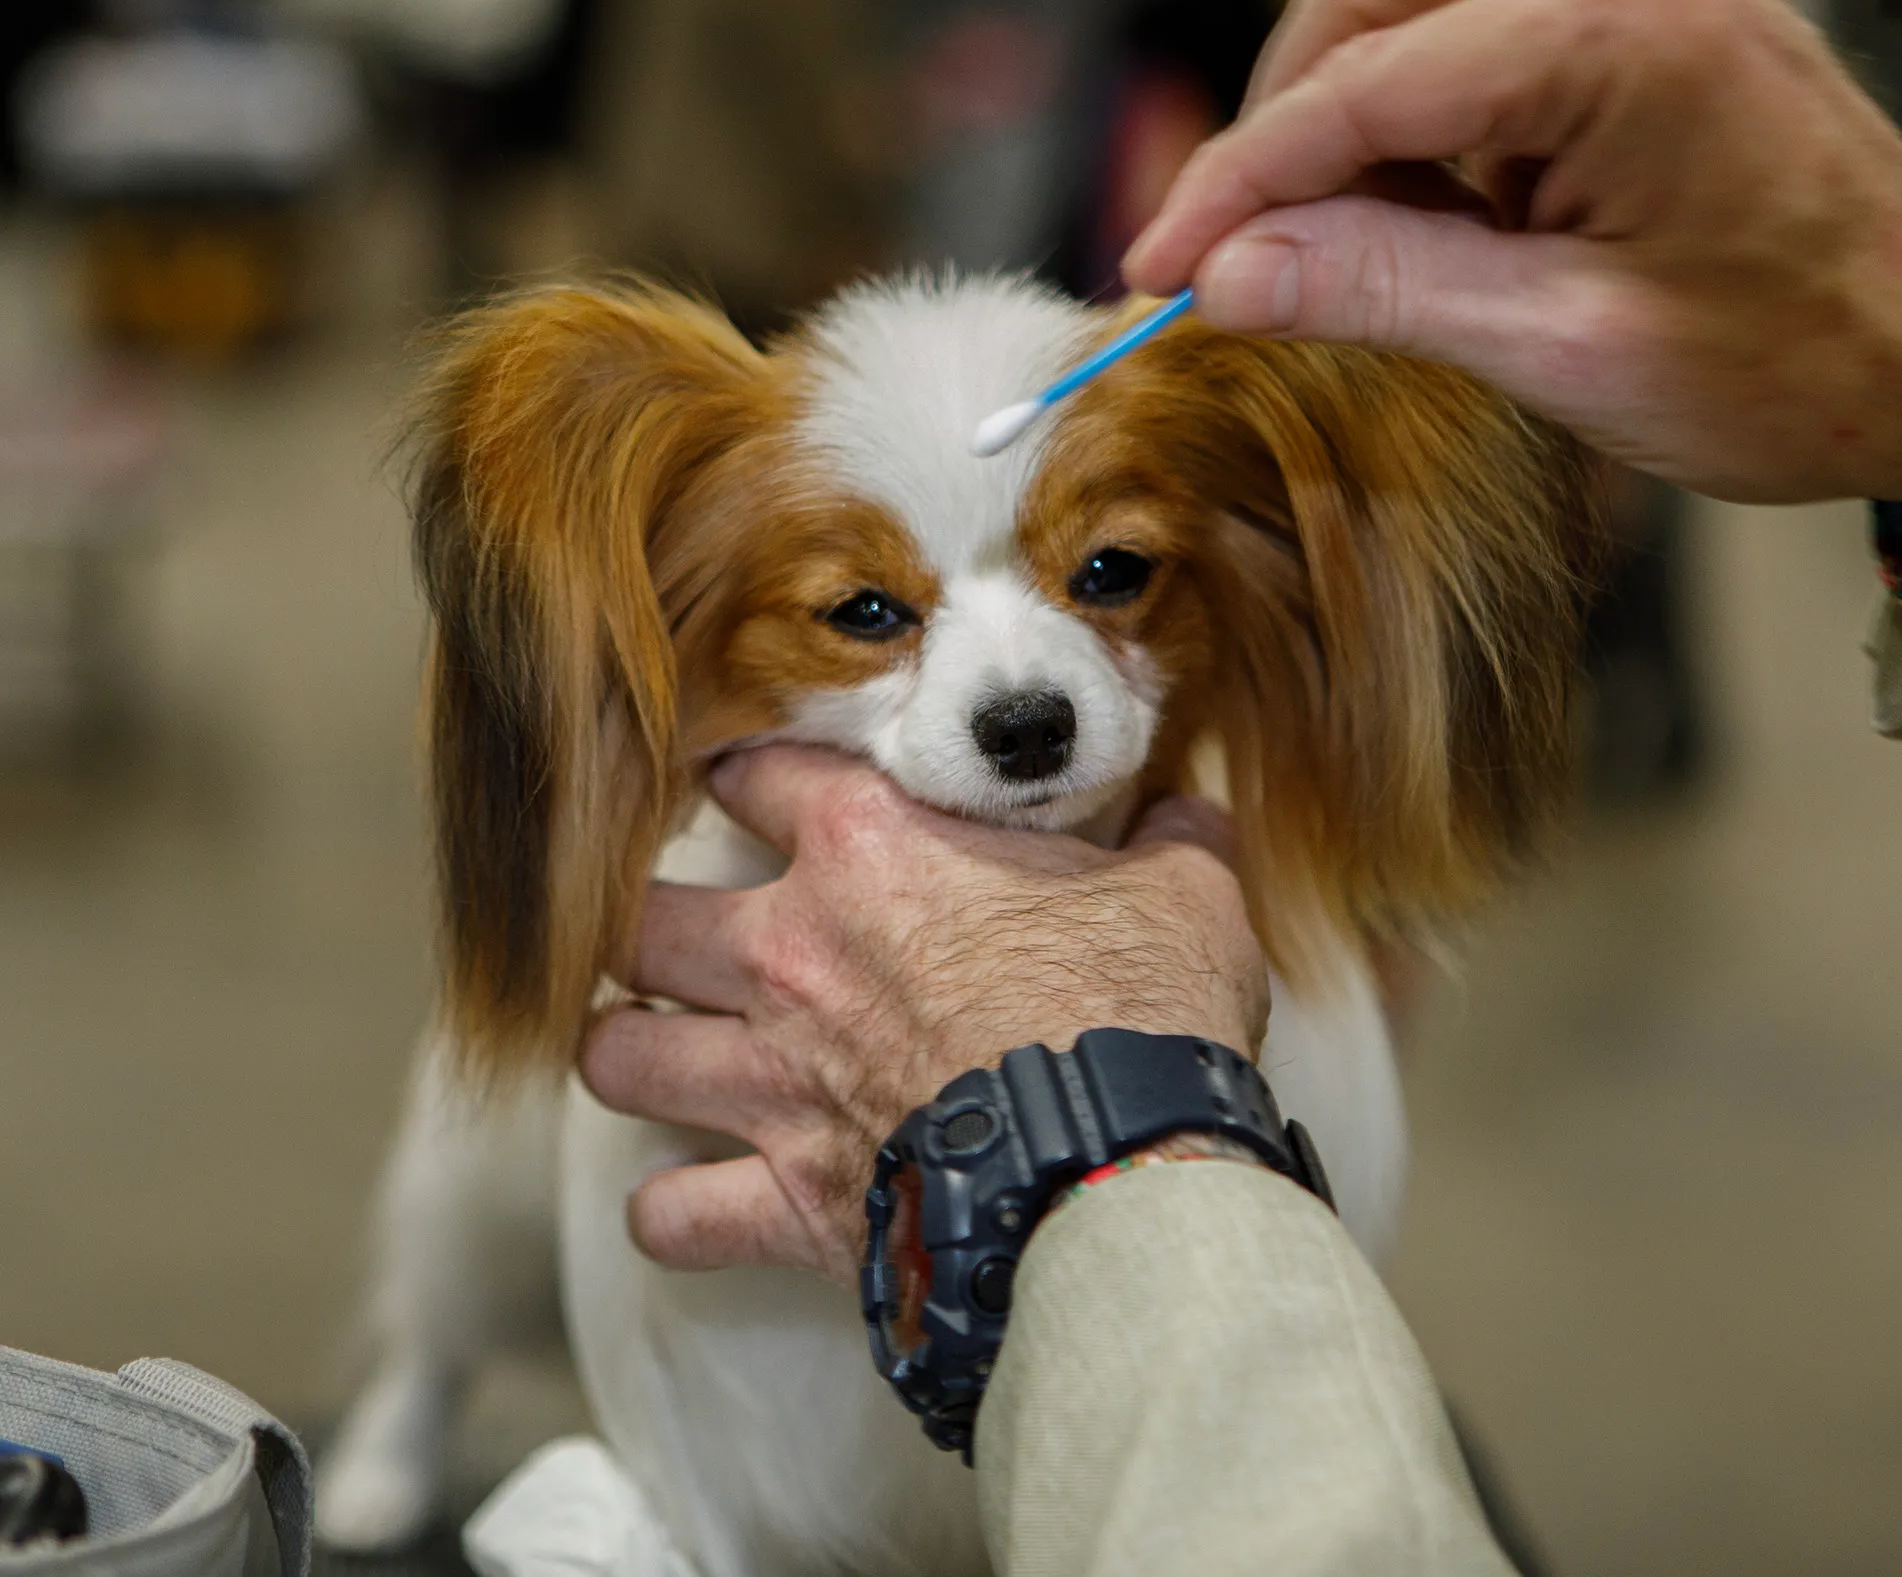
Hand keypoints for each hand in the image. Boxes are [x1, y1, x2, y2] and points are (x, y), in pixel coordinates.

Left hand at [578, 746, 1267, 1277]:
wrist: (1122, 1157)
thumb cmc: (1142, 1008)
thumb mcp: (1182, 893)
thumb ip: (1173, 841)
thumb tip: (1194, 813)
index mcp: (873, 852)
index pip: (758, 774)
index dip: (747, 772)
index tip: (750, 781)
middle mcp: (791, 956)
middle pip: (641, 922)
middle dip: (643, 929)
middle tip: (677, 938)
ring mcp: (773, 1081)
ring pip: (619, 1058)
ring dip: (630, 1056)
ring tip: (653, 1055)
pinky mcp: (786, 1197)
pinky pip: (671, 1216)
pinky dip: (672, 1215)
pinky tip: (691, 1204)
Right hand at [1126, 0, 1901, 510]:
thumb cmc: (1799, 369)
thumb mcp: (1570, 350)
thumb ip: (1384, 291)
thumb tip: (1223, 278)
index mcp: (1625, 34)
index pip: (1363, 81)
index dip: (1238, 180)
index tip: (1157, 268)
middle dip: (1285, 126)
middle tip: (1247, 264)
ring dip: (1349, 119)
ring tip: (1354, 258)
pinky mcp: (1645, 3)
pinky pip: (1476, 28)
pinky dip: (1420, 119)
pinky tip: (1432, 220)